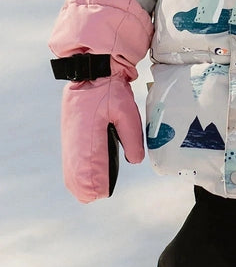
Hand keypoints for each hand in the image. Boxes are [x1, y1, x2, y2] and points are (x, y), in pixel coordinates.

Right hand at [61, 71, 144, 202]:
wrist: (93, 72)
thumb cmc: (111, 91)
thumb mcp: (126, 112)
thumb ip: (131, 137)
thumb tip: (134, 161)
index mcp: (87, 133)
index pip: (87, 168)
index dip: (95, 183)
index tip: (103, 192)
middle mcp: (74, 138)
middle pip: (74, 174)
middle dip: (86, 187)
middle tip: (100, 194)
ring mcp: (69, 137)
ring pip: (70, 169)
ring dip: (79, 182)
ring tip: (94, 192)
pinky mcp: (70, 134)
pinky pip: (70, 160)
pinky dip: (75, 172)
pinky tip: (84, 179)